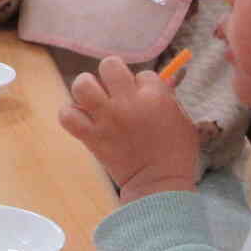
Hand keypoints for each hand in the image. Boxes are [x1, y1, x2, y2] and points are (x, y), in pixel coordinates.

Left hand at [56, 55, 200, 201]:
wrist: (159, 185)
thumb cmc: (177, 154)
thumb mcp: (183, 119)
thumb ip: (168, 97)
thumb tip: (162, 79)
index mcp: (155, 95)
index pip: (143, 73)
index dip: (142, 85)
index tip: (143, 100)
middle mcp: (129, 102)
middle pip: (109, 65)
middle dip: (111, 74)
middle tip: (114, 90)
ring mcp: (107, 118)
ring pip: (82, 85)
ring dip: (86, 88)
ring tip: (93, 100)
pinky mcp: (91, 136)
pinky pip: (67, 115)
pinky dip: (69, 114)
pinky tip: (81, 118)